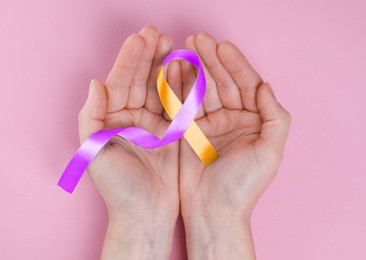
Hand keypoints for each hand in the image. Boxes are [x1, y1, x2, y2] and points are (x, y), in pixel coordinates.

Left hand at [78, 25, 178, 258]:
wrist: (146, 215)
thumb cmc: (118, 189)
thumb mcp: (95, 153)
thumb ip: (92, 117)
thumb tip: (95, 83)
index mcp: (111, 120)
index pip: (119, 83)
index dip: (129, 60)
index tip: (140, 39)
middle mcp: (131, 118)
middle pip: (139, 80)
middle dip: (148, 56)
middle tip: (158, 33)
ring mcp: (154, 123)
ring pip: (159, 88)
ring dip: (166, 66)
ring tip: (173, 44)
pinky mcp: (174, 132)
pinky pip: (177, 104)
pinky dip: (182, 86)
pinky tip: (185, 68)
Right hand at [179, 33, 290, 258]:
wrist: (213, 212)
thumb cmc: (243, 187)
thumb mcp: (270, 153)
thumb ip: (275, 118)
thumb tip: (265, 86)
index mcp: (254, 120)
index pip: (246, 84)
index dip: (235, 64)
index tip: (221, 46)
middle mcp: (232, 118)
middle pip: (222, 82)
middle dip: (211, 60)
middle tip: (198, 40)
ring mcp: (209, 123)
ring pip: (202, 89)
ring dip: (193, 69)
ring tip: (184, 50)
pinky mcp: (189, 131)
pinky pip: (184, 104)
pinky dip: (179, 88)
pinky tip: (174, 71)